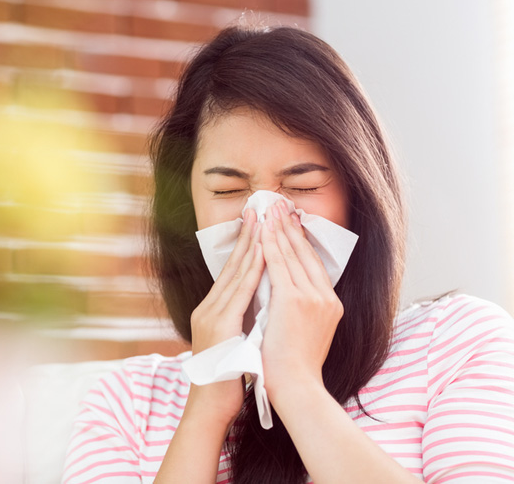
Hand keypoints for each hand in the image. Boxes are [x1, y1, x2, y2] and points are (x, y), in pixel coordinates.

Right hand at [187, 208, 264, 426]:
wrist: (211, 405)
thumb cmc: (225, 378)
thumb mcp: (232, 342)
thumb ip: (240, 320)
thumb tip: (257, 304)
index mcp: (212, 310)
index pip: (232, 271)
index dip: (246, 246)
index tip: (258, 223)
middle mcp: (208, 308)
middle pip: (232, 265)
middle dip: (248, 236)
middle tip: (259, 208)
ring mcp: (212, 315)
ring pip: (236, 273)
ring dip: (251, 245)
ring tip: (263, 220)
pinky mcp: (220, 326)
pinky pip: (241, 293)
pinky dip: (253, 270)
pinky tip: (264, 254)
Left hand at [259, 200, 343, 400]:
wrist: (296, 387)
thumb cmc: (293, 366)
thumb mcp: (305, 332)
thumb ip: (300, 310)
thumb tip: (284, 293)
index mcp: (329, 304)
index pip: (312, 264)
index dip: (299, 241)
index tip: (289, 222)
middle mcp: (326, 297)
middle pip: (305, 253)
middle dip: (290, 227)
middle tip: (279, 204)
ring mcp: (313, 297)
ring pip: (292, 255)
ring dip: (279, 229)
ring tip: (269, 208)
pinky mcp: (295, 300)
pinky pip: (280, 265)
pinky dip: (270, 246)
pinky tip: (262, 231)